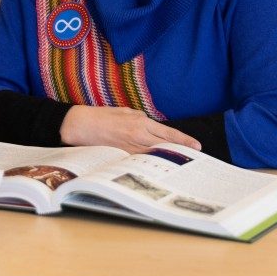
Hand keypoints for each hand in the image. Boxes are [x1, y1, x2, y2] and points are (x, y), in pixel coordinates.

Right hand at [59, 105, 201, 152]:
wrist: (80, 125)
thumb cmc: (100, 115)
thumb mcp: (124, 111)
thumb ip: (139, 118)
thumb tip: (149, 126)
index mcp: (140, 123)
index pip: (168, 134)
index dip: (184, 140)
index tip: (196, 146)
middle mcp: (138, 136)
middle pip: (165, 147)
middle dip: (179, 152)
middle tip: (192, 157)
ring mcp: (130, 148)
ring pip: (154, 156)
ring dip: (165, 158)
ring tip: (177, 162)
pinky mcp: (122, 156)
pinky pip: (139, 160)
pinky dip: (148, 161)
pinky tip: (155, 164)